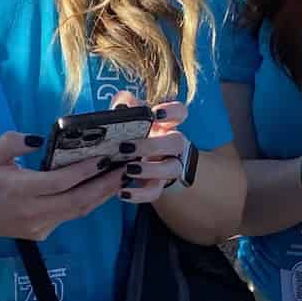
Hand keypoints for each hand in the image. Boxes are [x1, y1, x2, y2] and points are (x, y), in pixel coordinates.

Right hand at [0, 129, 125, 241]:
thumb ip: (14, 141)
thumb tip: (42, 140)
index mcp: (19, 190)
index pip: (60, 181)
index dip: (85, 170)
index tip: (105, 157)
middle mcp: (32, 211)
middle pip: (78, 201)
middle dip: (105, 186)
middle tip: (125, 168)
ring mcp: (38, 226)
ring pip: (77, 212)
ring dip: (101, 196)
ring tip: (120, 178)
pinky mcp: (41, 233)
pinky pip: (68, 216)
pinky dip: (86, 202)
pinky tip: (99, 189)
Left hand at [112, 90, 190, 204]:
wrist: (142, 163)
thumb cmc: (135, 135)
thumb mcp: (131, 119)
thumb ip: (125, 107)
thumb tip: (121, 105)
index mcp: (166, 125)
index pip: (180, 113)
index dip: (172, 111)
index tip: (155, 114)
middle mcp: (173, 145)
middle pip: (176, 142)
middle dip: (152, 145)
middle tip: (127, 146)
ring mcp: (169, 166)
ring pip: (171, 169)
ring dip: (150, 169)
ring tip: (129, 169)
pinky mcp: (159, 185)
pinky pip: (155, 192)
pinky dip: (140, 195)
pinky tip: (123, 193)